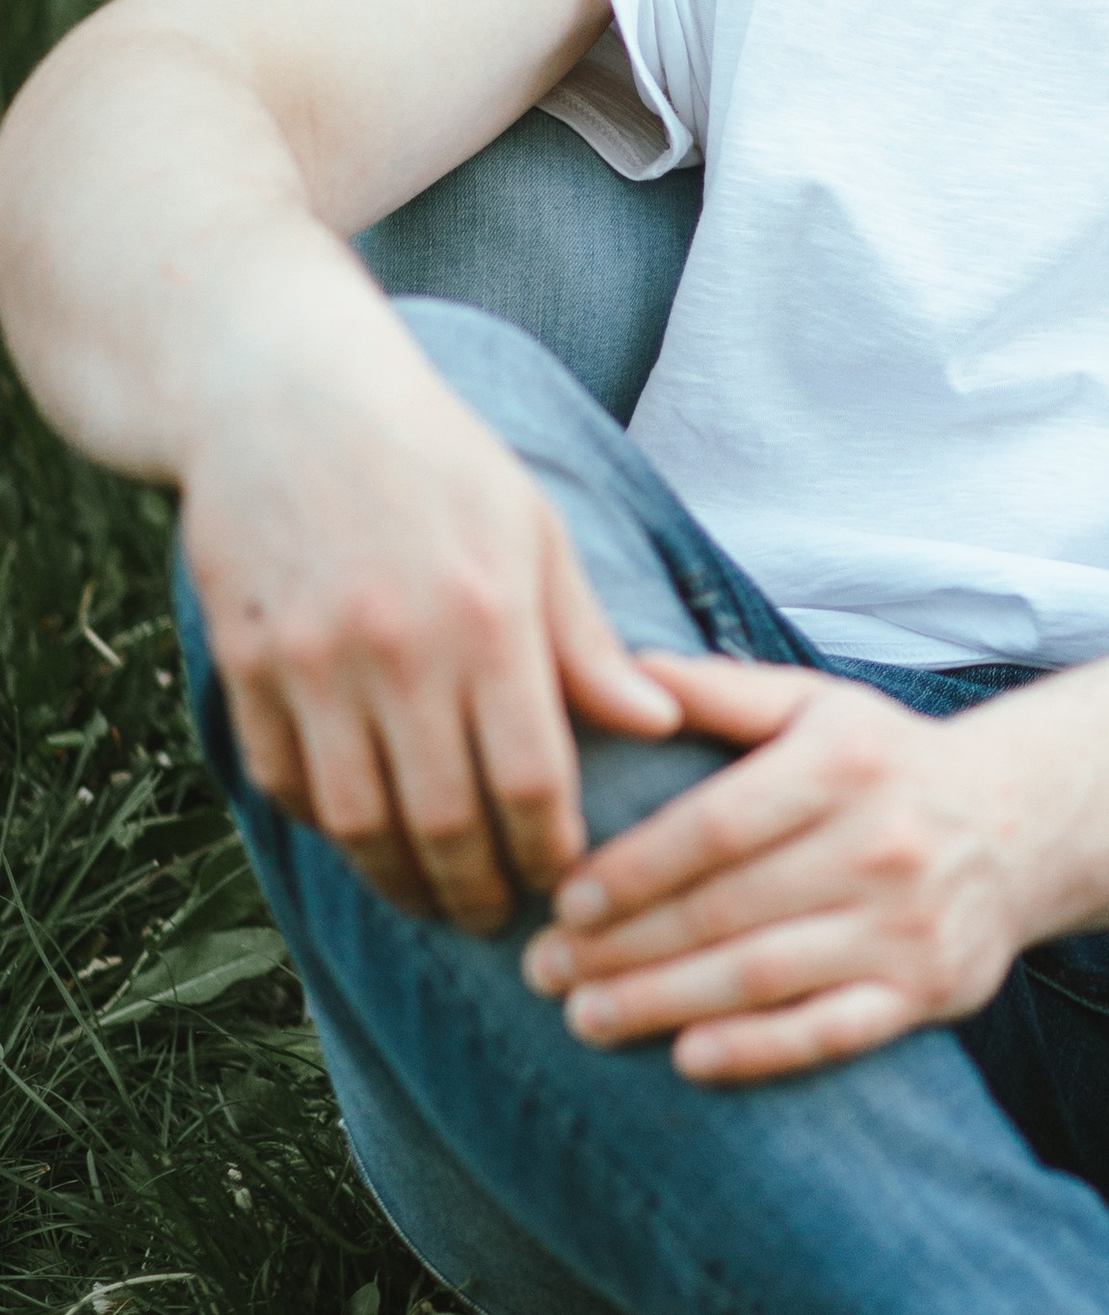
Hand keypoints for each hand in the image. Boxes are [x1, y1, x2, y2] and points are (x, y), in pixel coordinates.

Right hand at [182, 313, 681, 930]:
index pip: (532, 778)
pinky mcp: (244, 662)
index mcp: (489, 614)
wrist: (283, 395)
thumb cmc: (434, 461)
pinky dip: (326, 827)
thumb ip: (586, 640)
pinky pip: (285, 781)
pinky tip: (363, 838)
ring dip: (398, 880)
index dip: (551, 850)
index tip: (566, 879)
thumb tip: (658, 723)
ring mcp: (311, 659)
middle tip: (497, 919)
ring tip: (432, 899)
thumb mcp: (532, 530)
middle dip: (478, 889)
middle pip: (443, 821)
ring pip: (357, 821)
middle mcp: (398, 647)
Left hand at [520, 658, 1026, 1081]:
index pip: (716, 825)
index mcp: (845, 763)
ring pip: (764, 974)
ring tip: (585, 1017)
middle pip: (727, 907)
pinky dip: (758, 1050)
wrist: (1018, 825)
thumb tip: (623, 672)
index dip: (632, 870)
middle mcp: (883, 841)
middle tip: (543, 972)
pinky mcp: (931, 990)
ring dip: (663, 1002)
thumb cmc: (884, 765)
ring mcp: (911, 923)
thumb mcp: (816, 707)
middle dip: (623, 946)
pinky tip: (687, 1059)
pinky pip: (831, 1031)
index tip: (561, 901)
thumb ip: (721, 693)